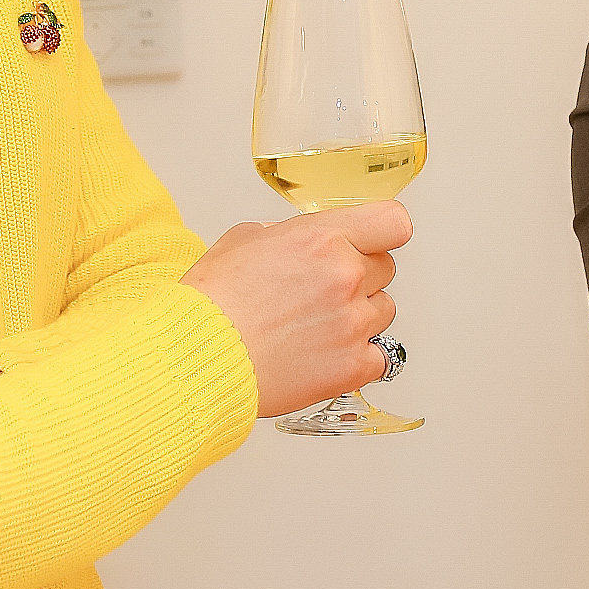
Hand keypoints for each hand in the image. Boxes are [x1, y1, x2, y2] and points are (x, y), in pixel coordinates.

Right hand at [181, 201, 410, 416]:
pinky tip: (324, 356)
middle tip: (322, 291)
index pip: (393, 222)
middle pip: (385, 267)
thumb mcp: (243, 241)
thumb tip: (299, 243)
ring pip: (384, 310)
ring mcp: (353, 324)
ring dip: (359, 315)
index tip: (371, 241)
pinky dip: (357, 357)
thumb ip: (287, 236)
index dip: (381, 231)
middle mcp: (345, 277)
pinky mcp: (352, 367)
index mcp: (322, 238)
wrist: (196, 358)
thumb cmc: (211, 304)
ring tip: (316, 327)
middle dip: (360, 275)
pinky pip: (379, 356)